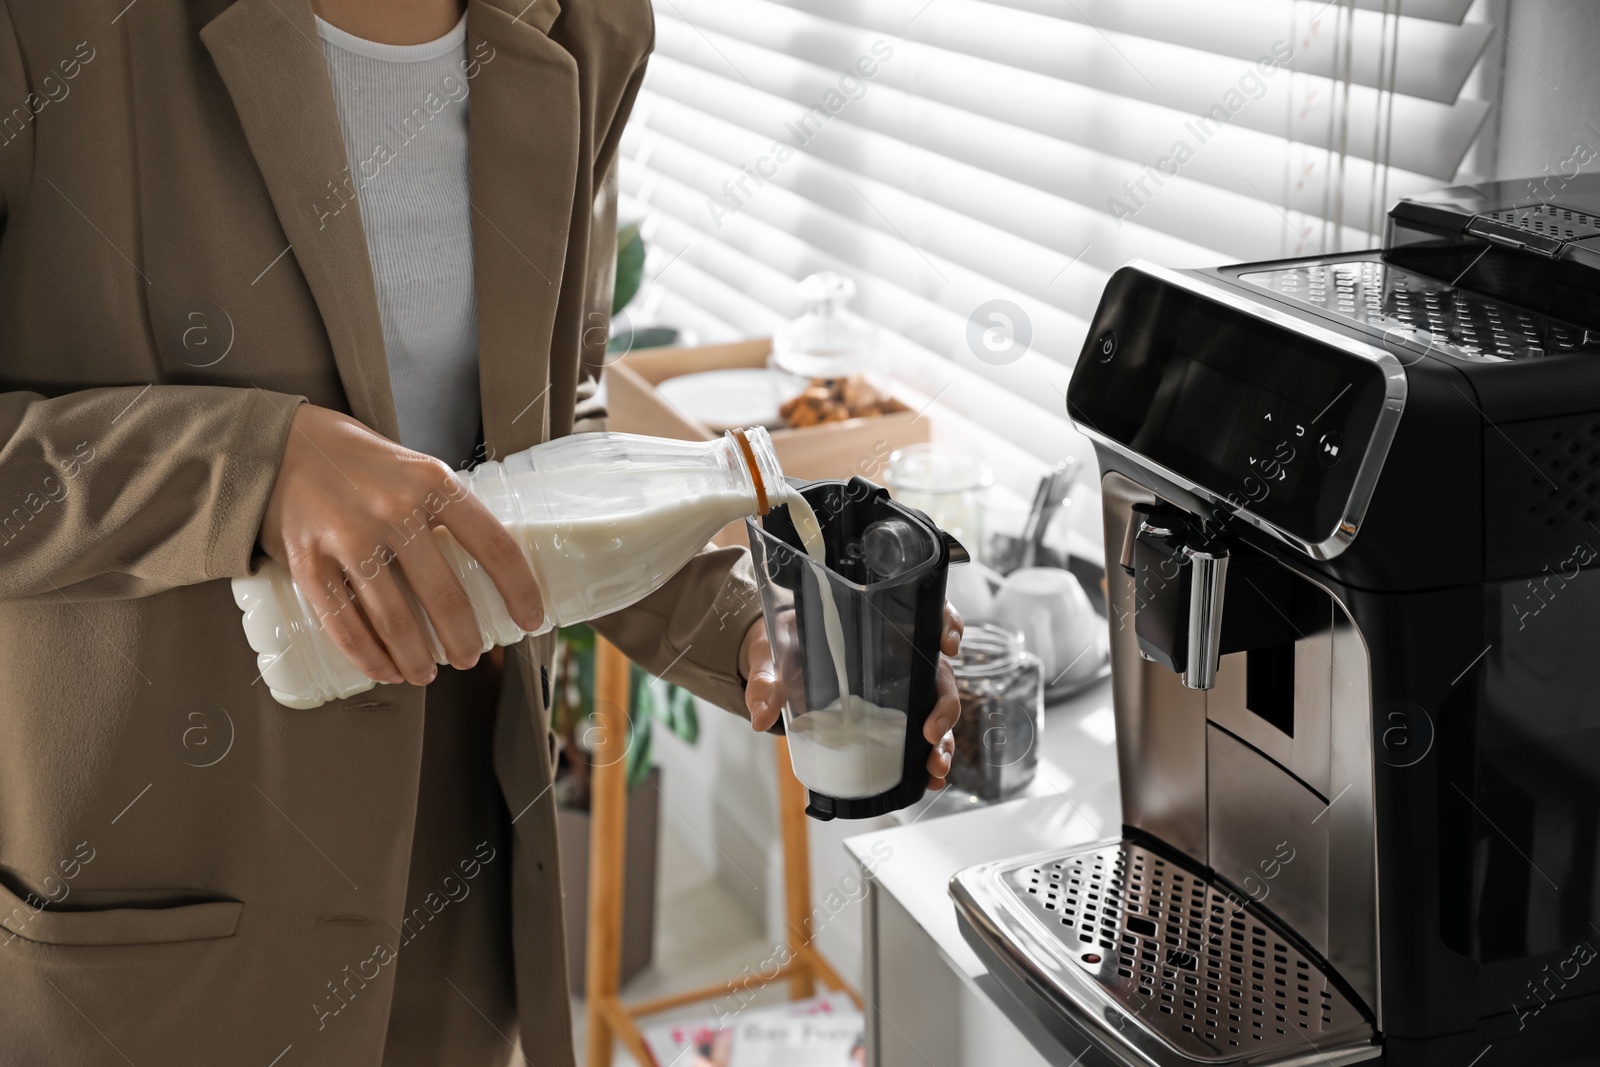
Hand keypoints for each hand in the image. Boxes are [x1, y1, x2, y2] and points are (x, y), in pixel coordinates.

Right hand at [258, 404, 543, 686]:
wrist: (278, 443)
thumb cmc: (360, 462)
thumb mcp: (414, 469)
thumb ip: (443, 512)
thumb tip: (486, 570)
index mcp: (433, 483)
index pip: (494, 545)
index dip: (519, 591)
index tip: (531, 621)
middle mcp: (394, 510)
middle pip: (445, 596)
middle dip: (464, 640)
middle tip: (469, 657)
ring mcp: (348, 538)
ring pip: (396, 621)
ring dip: (417, 660)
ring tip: (427, 675)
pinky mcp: (308, 563)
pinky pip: (344, 625)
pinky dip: (369, 658)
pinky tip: (385, 672)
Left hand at [741, 603, 964, 789]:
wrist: (778, 667)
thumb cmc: (784, 648)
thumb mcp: (773, 657)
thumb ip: (767, 680)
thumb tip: (760, 714)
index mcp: (875, 624)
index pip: (924, 612)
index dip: (945, 623)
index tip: (948, 643)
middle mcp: (898, 654)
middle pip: (939, 672)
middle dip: (945, 704)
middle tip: (931, 731)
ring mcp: (900, 687)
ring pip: (936, 708)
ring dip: (944, 739)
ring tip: (935, 766)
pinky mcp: (893, 714)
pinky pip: (922, 732)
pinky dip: (930, 755)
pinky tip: (929, 777)